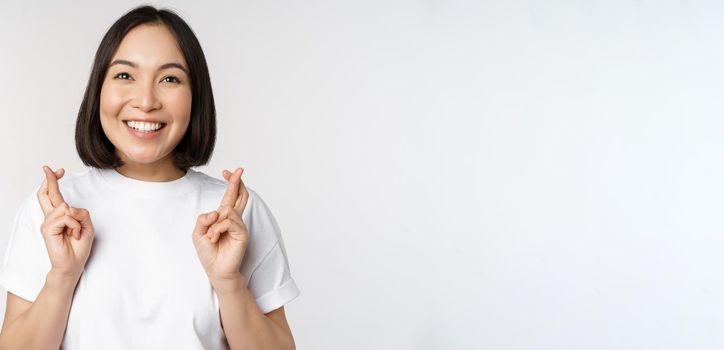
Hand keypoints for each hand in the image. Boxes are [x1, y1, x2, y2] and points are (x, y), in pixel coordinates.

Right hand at [37, 165, 94, 280]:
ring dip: (77, 220)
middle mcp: (52, 217)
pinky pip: (66, 217)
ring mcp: (48, 222)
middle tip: (49, 168)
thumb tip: (68, 207)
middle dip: (49, 180)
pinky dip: (75, 225)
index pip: (54, 195)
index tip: (59, 170)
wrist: (73, 264)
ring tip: (76, 232)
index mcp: (60, 215)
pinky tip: (73, 234)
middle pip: (47, 194)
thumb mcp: (86, 225)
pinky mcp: (47, 228)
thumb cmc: (79, 246)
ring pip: (65, 207)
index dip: (54, 182)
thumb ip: (80, 213)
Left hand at [192, 167, 249, 283]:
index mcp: (223, 218)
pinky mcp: (242, 234)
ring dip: (214, 223)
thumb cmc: (209, 253)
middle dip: (237, 182)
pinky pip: (229, 222)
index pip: (230, 197)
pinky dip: (217, 229)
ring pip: (227, 211)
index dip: (231, 183)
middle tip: (239, 170)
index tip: (228, 171)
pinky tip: (215, 237)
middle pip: (240, 196)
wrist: (216, 270)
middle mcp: (233, 220)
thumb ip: (203, 219)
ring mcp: (239, 226)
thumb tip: (217, 212)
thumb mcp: (198, 233)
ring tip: (211, 236)